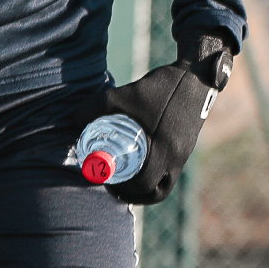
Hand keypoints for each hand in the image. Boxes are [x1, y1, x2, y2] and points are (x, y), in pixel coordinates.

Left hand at [75, 29, 234, 204]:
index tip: (106, 182)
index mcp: (165, 149)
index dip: (123, 189)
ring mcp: (185, 153)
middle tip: (113, 184)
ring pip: (165, 183)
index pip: (144, 184)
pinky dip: (158, 176)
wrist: (197, 75)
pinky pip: (172, 172)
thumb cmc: (160, 87)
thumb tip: (72, 120)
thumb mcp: (124, 95)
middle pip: (154, 189)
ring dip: (146, 187)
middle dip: (132, 192)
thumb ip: (95, 107)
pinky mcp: (188, 146)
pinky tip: (144, 165)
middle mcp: (178, 156)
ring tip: (127, 180)